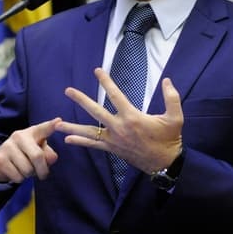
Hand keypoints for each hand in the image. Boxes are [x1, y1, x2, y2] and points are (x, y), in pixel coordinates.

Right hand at [0, 117, 60, 183]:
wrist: (0, 160)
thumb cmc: (24, 154)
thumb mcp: (37, 152)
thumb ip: (48, 155)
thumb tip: (52, 158)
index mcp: (31, 133)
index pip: (42, 129)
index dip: (51, 125)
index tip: (59, 121)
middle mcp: (18, 136)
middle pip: (37, 156)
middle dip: (43, 170)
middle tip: (43, 174)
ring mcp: (7, 147)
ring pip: (27, 169)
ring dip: (29, 175)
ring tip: (25, 169)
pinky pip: (18, 176)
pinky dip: (20, 179)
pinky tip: (16, 172)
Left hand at [55, 68, 183, 173]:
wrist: (165, 163)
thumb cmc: (169, 139)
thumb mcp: (175, 117)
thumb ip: (171, 97)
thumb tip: (167, 80)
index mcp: (132, 117)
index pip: (115, 95)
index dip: (106, 82)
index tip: (97, 70)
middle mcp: (119, 127)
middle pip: (95, 111)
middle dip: (81, 100)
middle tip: (68, 91)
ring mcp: (114, 139)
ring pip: (89, 131)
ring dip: (72, 126)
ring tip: (57, 124)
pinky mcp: (112, 149)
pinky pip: (93, 145)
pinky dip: (80, 141)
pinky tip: (68, 139)